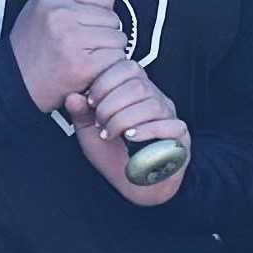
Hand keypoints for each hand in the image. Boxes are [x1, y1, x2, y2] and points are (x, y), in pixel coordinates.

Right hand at [9, 0, 128, 109]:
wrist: (12, 83)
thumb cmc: (27, 50)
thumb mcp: (38, 9)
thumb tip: (104, 0)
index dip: (99, 14)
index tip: (85, 27)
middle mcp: (61, 14)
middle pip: (113, 19)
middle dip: (104, 34)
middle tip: (83, 47)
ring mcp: (72, 39)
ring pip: (118, 39)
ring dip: (108, 52)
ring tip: (84, 58)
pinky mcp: (82, 64)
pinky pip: (116, 59)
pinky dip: (107, 68)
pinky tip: (89, 71)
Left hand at [65, 60, 187, 205]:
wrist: (132, 184)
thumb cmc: (113, 155)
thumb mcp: (89, 132)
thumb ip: (81, 114)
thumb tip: (72, 96)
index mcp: (135, 91)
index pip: (127, 68)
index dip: (105, 83)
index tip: (91, 103)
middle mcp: (155, 99)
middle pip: (138, 85)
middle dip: (111, 105)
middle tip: (101, 124)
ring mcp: (169, 116)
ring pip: (152, 104)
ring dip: (124, 120)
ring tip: (110, 134)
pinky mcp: (180, 136)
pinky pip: (169, 125)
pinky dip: (146, 131)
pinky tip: (130, 138)